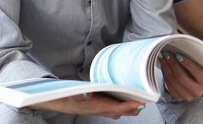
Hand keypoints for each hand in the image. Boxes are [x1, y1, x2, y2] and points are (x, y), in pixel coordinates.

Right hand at [30, 93, 144, 118]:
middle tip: (145, 103)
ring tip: (138, 104)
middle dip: (132, 109)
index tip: (140, 103)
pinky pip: (110, 110)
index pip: (116, 107)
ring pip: (116, 112)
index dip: (129, 106)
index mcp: (95, 106)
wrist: (57, 101)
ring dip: (127, 109)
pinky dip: (119, 108)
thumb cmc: (67, 95)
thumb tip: (90, 93)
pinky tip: (122, 104)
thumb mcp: (77, 91)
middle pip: (119, 111)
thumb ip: (85, 92)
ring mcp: (97, 110)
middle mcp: (98, 110)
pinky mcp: (95, 108)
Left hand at [160, 50, 202, 100]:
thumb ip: (193, 60)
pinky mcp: (178, 98)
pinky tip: (164, 66)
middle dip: (172, 64)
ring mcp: (187, 96)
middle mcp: (197, 91)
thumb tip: (179, 50)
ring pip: (173, 81)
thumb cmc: (198, 71)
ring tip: (163, 58)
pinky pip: (169, 85)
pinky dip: (165, 74)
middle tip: (167, 54)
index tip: (178, 54)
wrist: (196, 85)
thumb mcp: (200, 66)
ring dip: (166, 68)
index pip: (196, 71)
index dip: (186, 62)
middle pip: (181, 77)